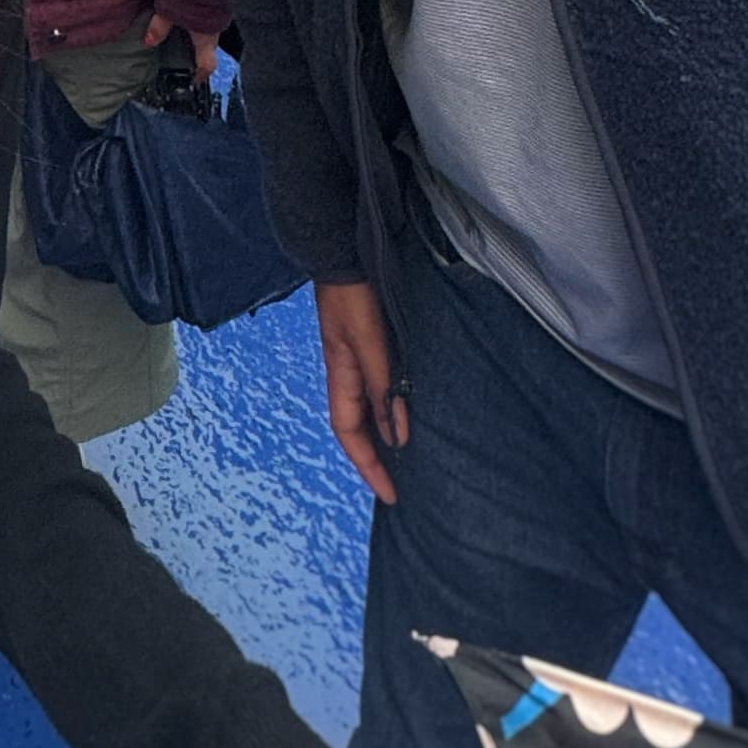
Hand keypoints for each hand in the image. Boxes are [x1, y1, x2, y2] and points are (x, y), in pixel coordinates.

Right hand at [317, 277, 407, 505]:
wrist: (343, 253)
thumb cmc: (353, 295)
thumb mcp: (370, 344)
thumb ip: (383, 386)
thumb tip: (397, 436)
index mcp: (340, 375)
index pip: (350, 434)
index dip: (368, 466)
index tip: (391, 495)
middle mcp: (346, 372)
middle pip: (356, 427)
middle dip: (373, 459)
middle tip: (399, 486)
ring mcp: (356, 358)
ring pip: (368, 409)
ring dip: (383, 436)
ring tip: (407, 459)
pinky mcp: (369, 344)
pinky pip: (378, 389)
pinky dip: (389, 409)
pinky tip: (405, 411)